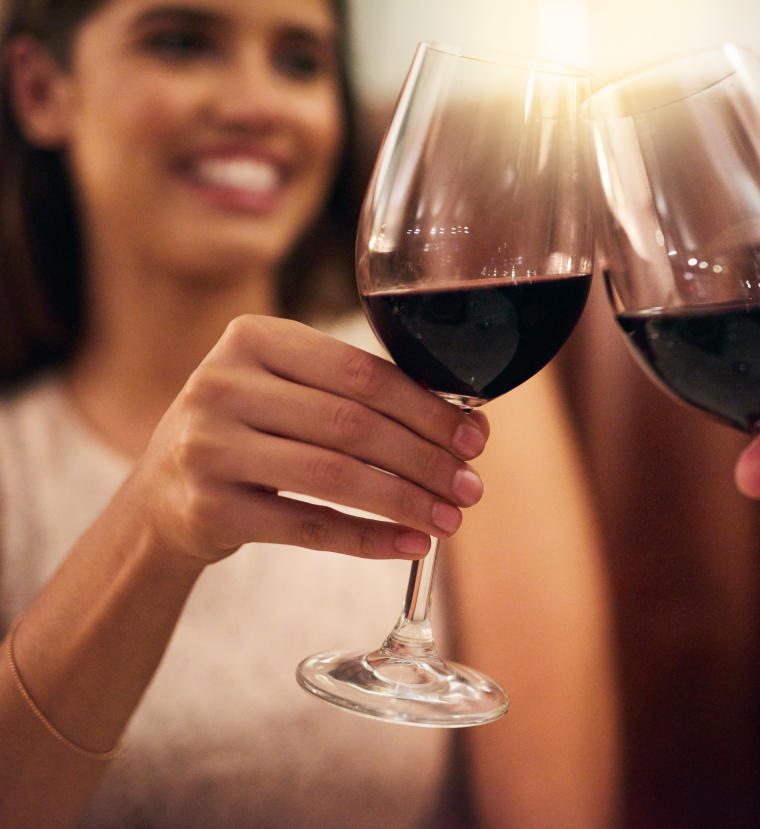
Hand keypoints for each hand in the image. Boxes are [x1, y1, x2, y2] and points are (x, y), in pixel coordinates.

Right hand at [129, 315, 488, 564]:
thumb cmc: (249, 434)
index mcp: (252, 338)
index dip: (427, 408)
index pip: (361, 372)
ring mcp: (208, 447)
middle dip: (426, 460)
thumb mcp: (284, 391)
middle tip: (472, 487)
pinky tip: (410, 544)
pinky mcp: (208, 508)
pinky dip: (368, 539)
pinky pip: (308, 527)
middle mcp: (221, 384)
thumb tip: (462, 426)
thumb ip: (355, 393)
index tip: (476, 439)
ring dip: (406, 502)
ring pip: (335, 477)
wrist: (161, 498)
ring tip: (451, 520)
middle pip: (353, 425)